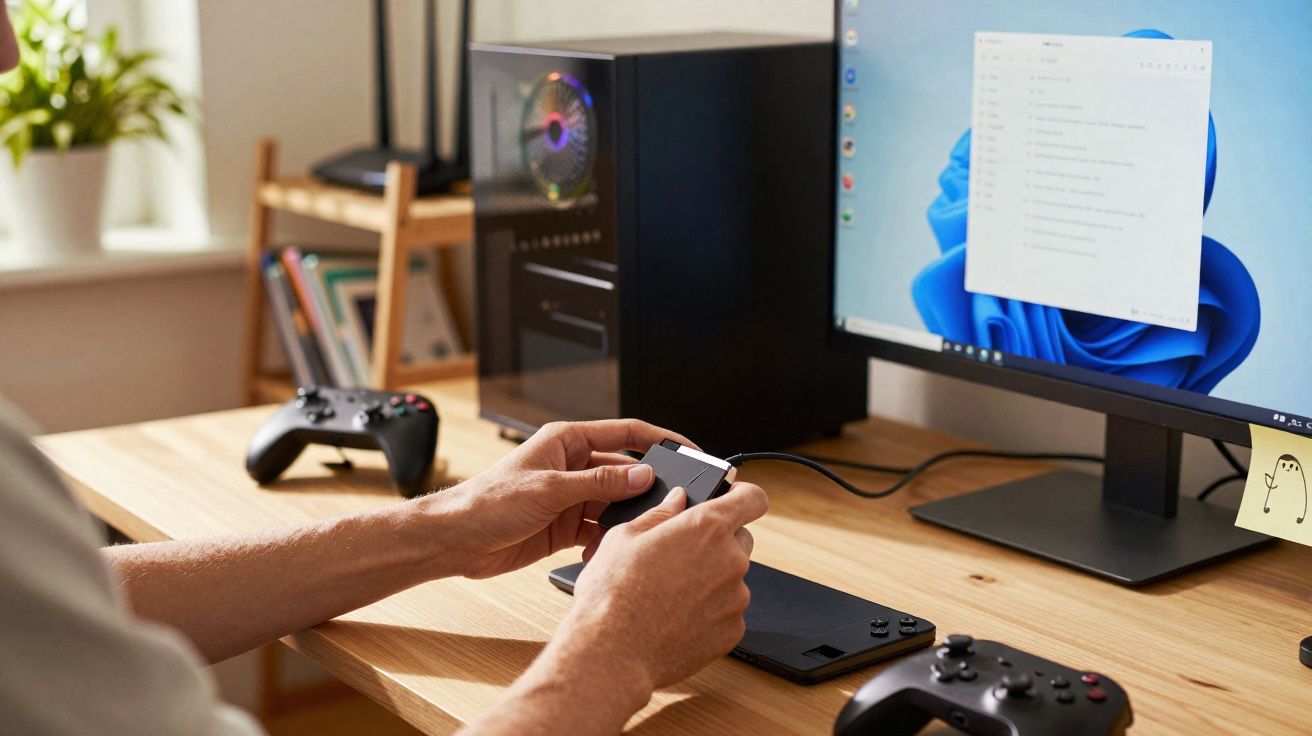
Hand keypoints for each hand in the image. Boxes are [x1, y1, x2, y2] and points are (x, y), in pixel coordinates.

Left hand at [422, 419, 693, 578]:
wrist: (455, 540)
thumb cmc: (486, 501)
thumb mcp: (549, 488)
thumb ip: (598, 482)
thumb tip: (641, 475)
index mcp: (568, 441)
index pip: (626, 433)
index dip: (661, 439)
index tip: (689, 449)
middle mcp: (572, 466)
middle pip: (625, 472)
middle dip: (647, 489)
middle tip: (672, 504)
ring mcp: (571, 497)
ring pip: (615, 505)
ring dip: (625, 520)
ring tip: (636, 533)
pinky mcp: (566, 525)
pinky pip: (599, 530)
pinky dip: (607, 541)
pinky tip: (607, 550)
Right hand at [563, 481, 768, 690]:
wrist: (612, 652)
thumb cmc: (613, 593)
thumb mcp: (625, 537)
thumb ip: (660, 514)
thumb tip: (677, 500)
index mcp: (706, 527)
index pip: (752, 499)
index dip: (743, 496)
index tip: (732, 501)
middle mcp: (731, 559)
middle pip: (741, 539)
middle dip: (717, 541)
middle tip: (680, 555)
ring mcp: (735, 598)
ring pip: (731, 578)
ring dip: (710, 579)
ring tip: (669, 593)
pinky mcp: (732, 631)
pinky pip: (727, 611)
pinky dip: (709, 611)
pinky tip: (675, 617)